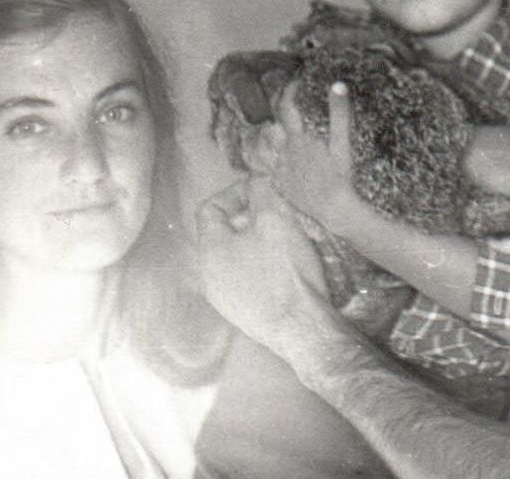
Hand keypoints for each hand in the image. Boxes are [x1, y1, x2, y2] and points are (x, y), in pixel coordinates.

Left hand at [196, 174, 330, 349]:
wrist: (301, 328)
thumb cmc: (284, 270)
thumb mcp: (275, 218)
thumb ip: (261, 193)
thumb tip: (257, 180)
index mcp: (209, 250)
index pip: (209, 208)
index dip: (235, 192)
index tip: (263, 190)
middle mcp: (209, 275)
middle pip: (223, 233)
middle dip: (251, 217)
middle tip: (279, 213)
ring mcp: (224, 299)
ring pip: (236, 257)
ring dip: (258, 242)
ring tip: (287, 239)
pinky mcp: (243, 314)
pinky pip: (247, 279)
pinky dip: (263, 265)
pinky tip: (287, 268)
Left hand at [268, 81, 365, 234]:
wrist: (332, 209)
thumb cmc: (340, 176)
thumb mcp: (342, 143)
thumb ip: (339, 113)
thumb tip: (338, 84)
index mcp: (297, 138)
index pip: (287, 107)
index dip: (290, 91)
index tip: (296, 82)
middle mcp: (283, 152)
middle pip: (277, 125)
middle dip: (284, 115)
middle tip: (294, 107)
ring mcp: (280, 170)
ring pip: (274, 147)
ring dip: (281, 138)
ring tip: (294, 137)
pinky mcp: (280, 185)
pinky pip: (275, 168)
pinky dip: (282, 161)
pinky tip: (294, 164)